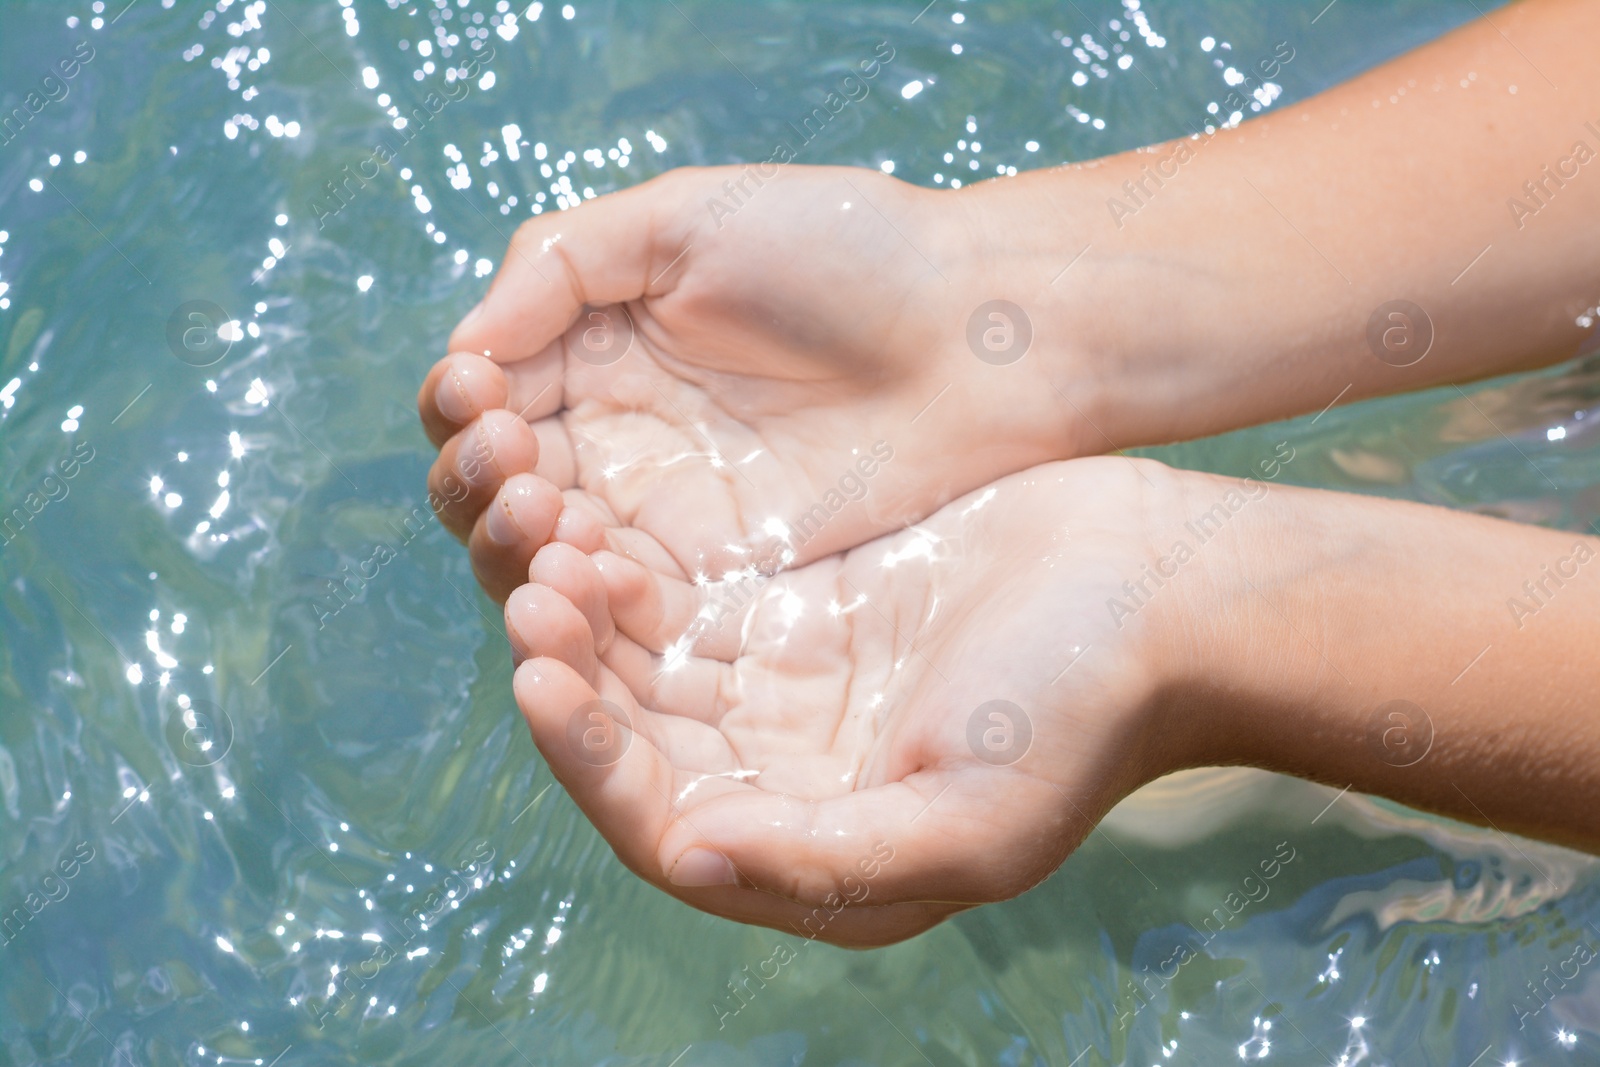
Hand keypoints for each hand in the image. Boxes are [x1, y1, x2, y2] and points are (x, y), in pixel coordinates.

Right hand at [417, 165, 1091, 602]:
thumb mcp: (687, 217)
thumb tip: (464, 347)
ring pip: (539, 552)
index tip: (476, 390)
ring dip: (508, 536)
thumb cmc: (844, 251)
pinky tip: (585, 563)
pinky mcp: (713, 579)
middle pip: (490, 484)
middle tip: (509, 452)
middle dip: (473, 474)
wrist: (974, 335)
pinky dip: (582, 591)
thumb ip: (559, 263)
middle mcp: (612, 438)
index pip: (480, 396)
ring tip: (538, 507)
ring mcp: (662, 513)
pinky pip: (618, 601)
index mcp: (593, 348)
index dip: (458, 401)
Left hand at [501, 457, 1195, 946]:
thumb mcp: (970, 816)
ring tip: (546, 546)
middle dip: (571, 676)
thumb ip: (828, 859)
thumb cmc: (1084, 714)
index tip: (541, 681)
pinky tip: (598, 529)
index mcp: (817, 854)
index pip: (664, 827)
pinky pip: (682, 607)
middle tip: (528, 594)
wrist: (1158, 593)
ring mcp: (786, 695)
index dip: (592, 765)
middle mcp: (784, 782)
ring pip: (645, 671)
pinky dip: (632, 576)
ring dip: (587, 621)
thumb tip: (693, 854)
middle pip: (637, 744)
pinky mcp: (795, 616)